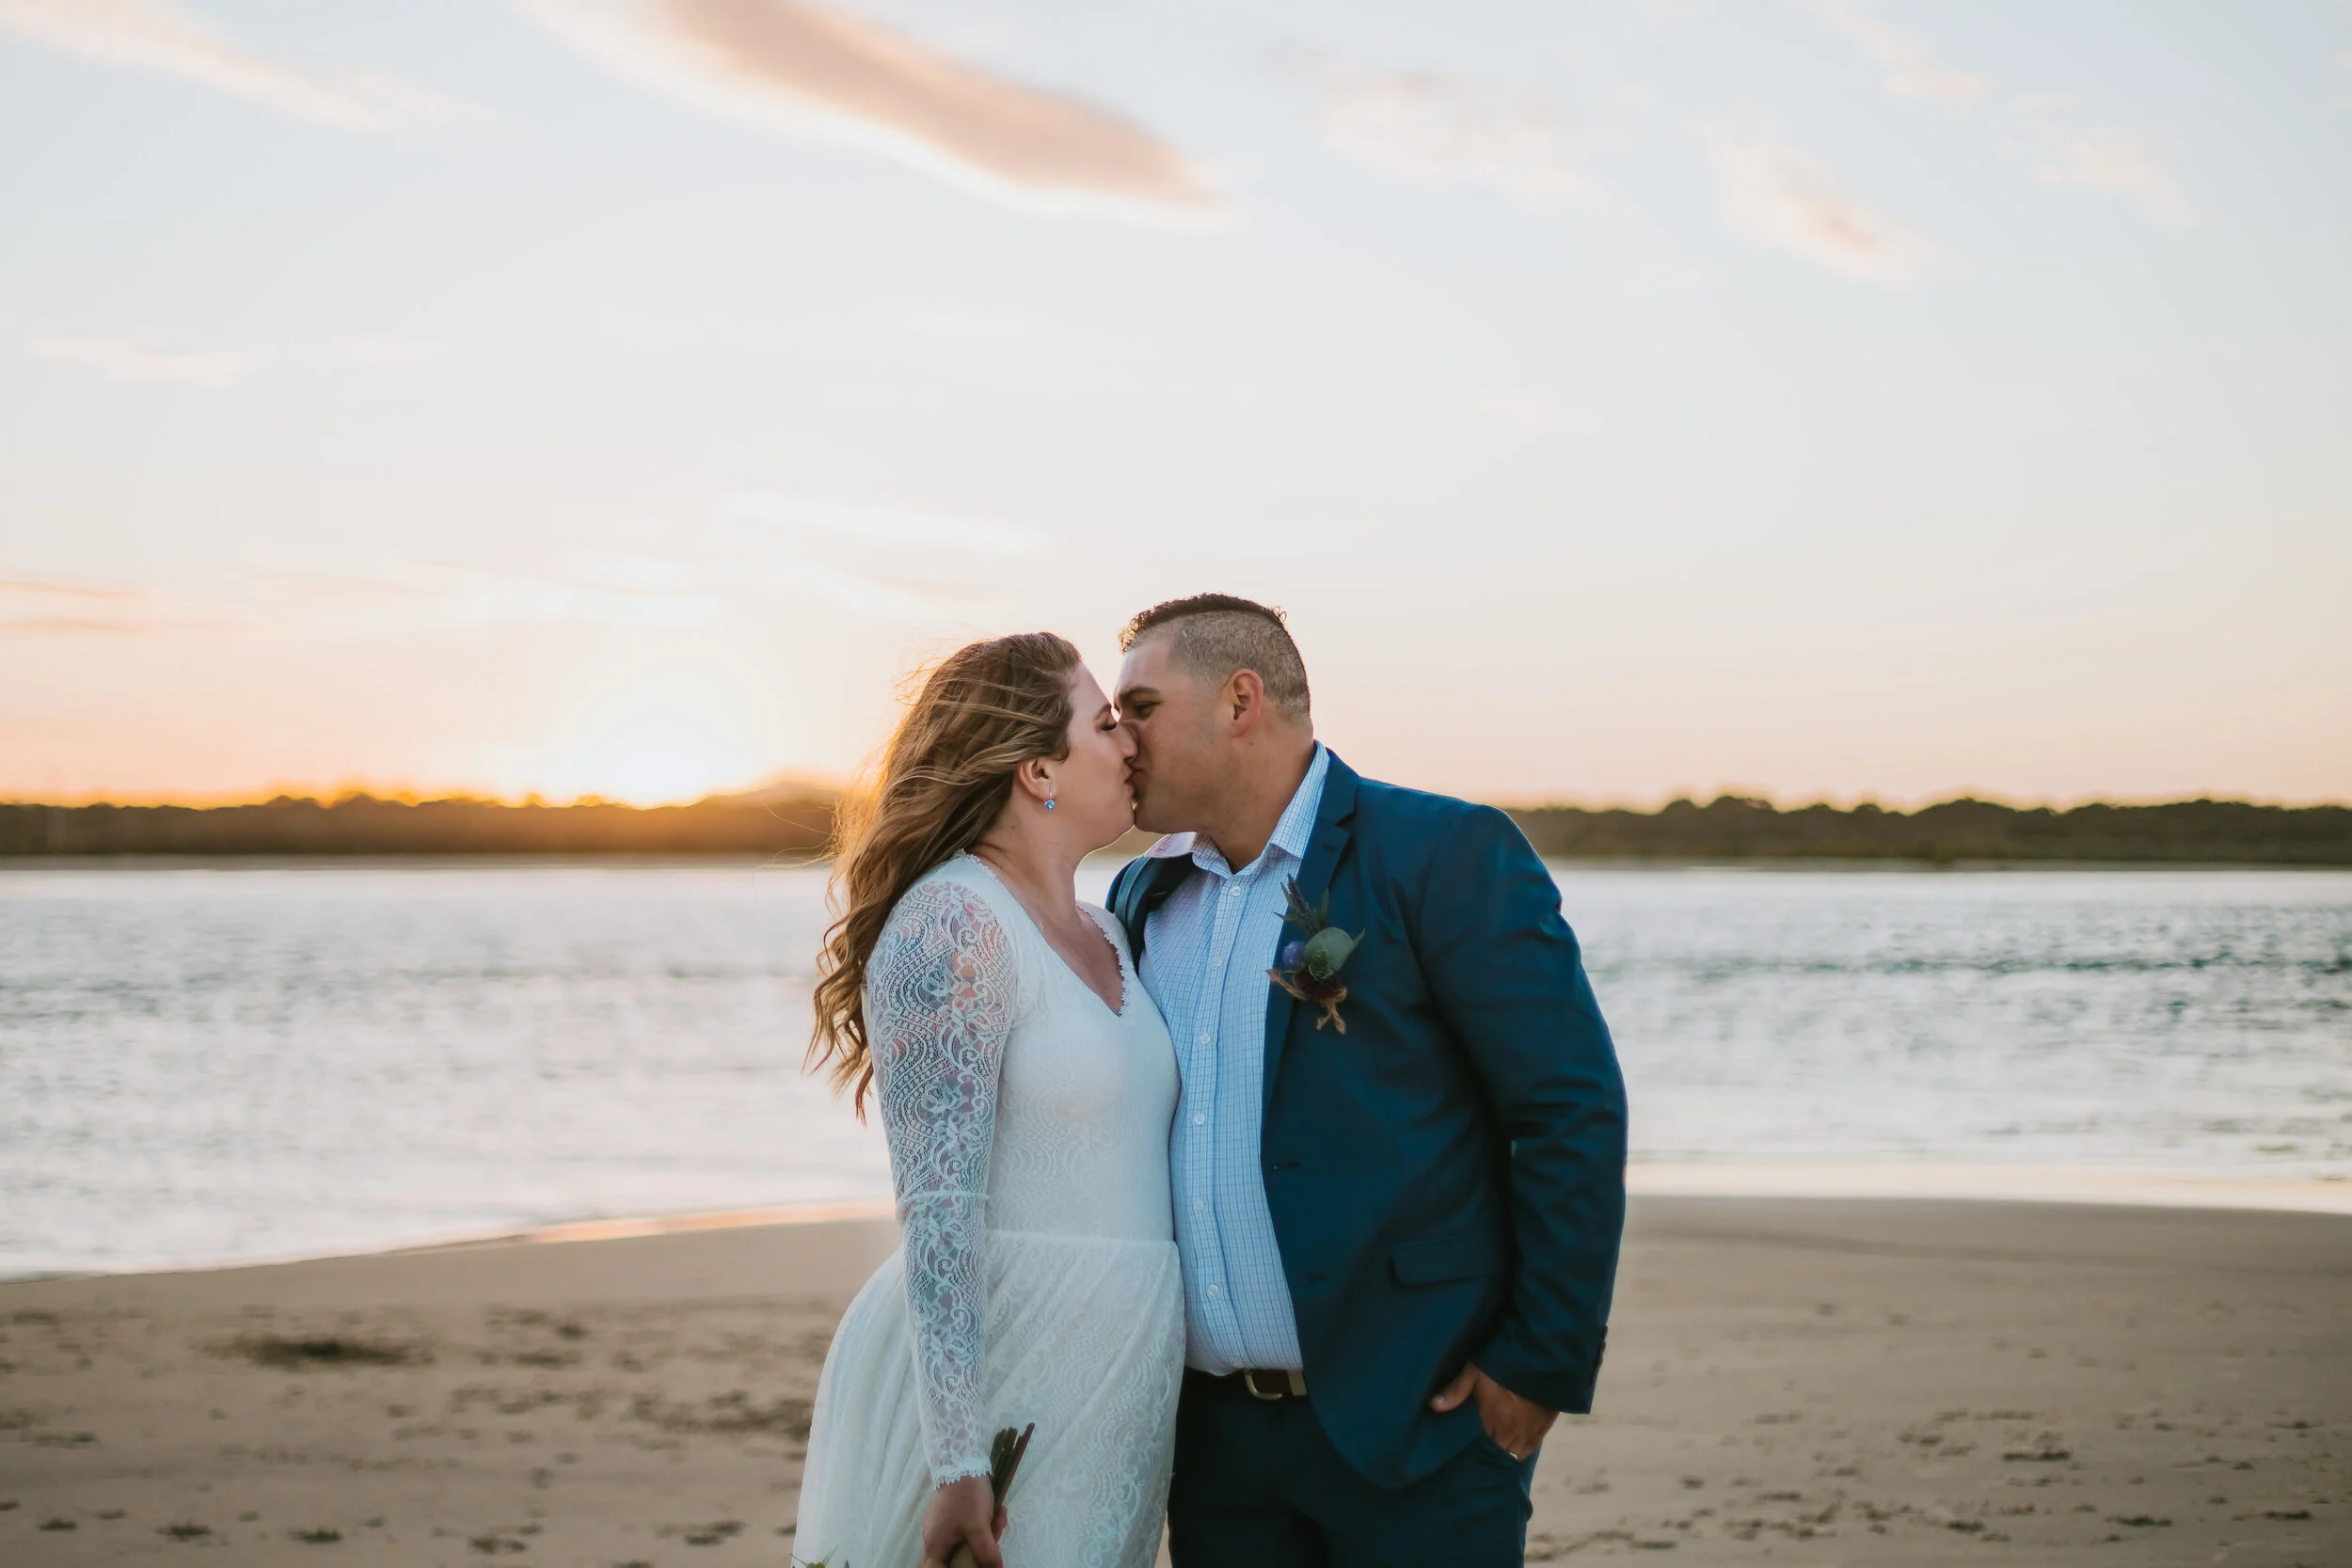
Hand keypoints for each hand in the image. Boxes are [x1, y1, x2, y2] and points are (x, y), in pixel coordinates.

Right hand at [919, 1474, 1007, 1567]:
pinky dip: (982, 1523)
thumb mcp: (979, 1527)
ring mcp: (941, 1525)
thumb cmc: (966, 1497)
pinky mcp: (950, 1514)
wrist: (961, 1461)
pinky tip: (997, 1511)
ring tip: (1000, 1517)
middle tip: (996, 1535)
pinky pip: (966, 1527)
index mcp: (935, 1545)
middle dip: (980, 1549)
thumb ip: (986, 1552)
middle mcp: (934, 1537)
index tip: (970, 1565)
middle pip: (956, 1556)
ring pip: (965, 1540)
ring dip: (986, 1533)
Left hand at [1430, 1361, 1555, 1460]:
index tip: (1472, 1449)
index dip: (1479, 1451)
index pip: (1484, 1449)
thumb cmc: (1503, 1363)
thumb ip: (1456, 1390)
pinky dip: (1525, 1445)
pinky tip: (1519, 1441)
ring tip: (1501, 1446)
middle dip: (1494, 1452)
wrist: (1540, 1355)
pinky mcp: (1545, 1425)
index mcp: (1493, 1423)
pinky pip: (1533, 1445)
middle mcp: (1513, 1433)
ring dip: (1510, 1451)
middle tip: (1486, 1446)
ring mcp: (1531, 1431)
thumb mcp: (1474, 1371)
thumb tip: (1433, 1405)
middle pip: (1502, 1454)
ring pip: (1518, 1453)